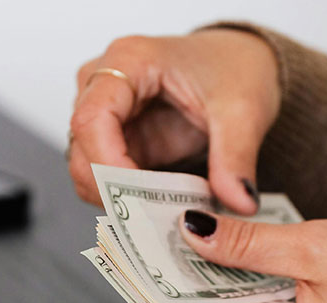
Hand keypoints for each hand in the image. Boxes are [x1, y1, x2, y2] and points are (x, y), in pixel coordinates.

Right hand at [69, 30, 280, 214]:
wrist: (244, 61)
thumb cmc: (234, 67)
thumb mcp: (244, 111)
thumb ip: (236, 157)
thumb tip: (239, 201)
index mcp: (129, 60)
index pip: (92, 118)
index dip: (107, 165)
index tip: (137, 198)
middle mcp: (105, 84)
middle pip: (82, 149)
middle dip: (113, 191)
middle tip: (155, 219)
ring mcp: (106, 114)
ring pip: (87, 170)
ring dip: (119, 199)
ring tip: (163, 214)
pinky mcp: (116, 140)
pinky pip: (106, 179)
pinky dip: (127, 200)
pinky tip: (159, 208)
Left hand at [179, 210, 326, 302]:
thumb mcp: (318, 247)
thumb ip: (248, 244)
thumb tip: (195, 233)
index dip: (178, 286)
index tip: (152, 252)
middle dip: (199, 280)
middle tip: (172, 233)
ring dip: (227, 282)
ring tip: (206, 237)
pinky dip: (254, 289)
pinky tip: (245, 256)